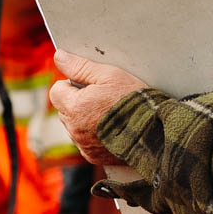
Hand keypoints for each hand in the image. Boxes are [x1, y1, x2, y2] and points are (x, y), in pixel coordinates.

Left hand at [48, 51, 147, 166]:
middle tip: (102, 97)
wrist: (156, 133)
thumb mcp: (110, 75)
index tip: (89, 84)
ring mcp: (83, 145)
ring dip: (84, 118)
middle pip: (64, 109)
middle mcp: (74, 129)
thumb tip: (59, 57)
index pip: (56, 90)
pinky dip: (93, 134)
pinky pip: (84, 141)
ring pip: (73, 126)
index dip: (72, 84)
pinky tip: (112, 128)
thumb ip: (80, 66)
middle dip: (77, 101)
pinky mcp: (93, 156)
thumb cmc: (135, 101)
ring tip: (109, 113)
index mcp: (74, 107)